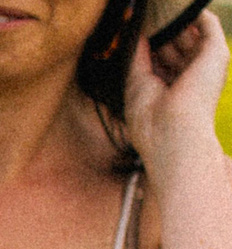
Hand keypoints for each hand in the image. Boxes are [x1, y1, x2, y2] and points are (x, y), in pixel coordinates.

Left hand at [127, 10, 228, 183]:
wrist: (172, 132)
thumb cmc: (150, 118)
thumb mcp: (136, 82)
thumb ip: (138, 56)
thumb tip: (136, 32)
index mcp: (171, 86)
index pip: (159, 56)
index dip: (147, 41)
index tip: (134, 26)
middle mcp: (190, 74)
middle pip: (173, 42)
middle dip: (158, 27)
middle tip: (144, 11)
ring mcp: (205, 63)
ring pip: (189, 31)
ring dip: (172, 17)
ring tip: (156, 4)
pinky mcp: (216, 52)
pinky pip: (207, 22)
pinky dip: (191, 11)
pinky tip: (175, 3)